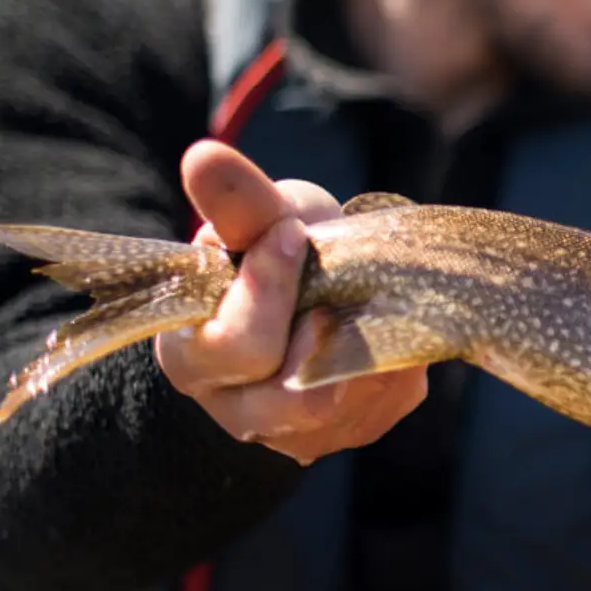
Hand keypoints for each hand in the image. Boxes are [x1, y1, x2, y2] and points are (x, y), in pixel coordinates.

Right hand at [155, 139, 427, 464]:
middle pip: (297, 398)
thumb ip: (238, 202)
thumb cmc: (270, 252)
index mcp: (195, 358)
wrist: (310, 292)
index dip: (270, 287)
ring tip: (360, 296)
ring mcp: (298, 435)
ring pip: (355, 399)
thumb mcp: (256, 222)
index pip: (237, 345)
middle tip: (341, 279)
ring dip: (368, 340)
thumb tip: (203, 155)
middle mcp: (239, 412)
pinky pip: (391, 399)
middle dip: (330, 327)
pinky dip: (395, 356)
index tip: (290, 233)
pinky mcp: (354, 431)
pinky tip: (379, 325)